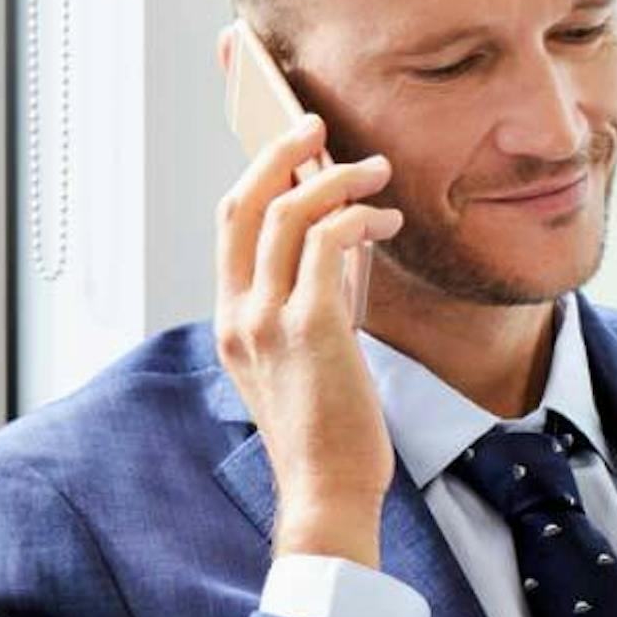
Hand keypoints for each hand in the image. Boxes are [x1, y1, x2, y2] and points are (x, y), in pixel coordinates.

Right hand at [215, 109, 402, 563]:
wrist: (327, 490)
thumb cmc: (326, 432)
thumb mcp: (299, 363)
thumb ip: (303, 307)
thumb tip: (340, 250)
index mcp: (229, 320)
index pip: (229, 225)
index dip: (257, 175)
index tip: (290, 147)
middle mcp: (237, 313)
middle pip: (243, 204)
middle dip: (279, 153)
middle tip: (317, 125)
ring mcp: (267, 319)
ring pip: (287, 213)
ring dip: (334, 179)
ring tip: (375, 172)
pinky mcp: (310, 327)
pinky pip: (329, 243)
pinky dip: (357, 218)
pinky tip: (386, 223)